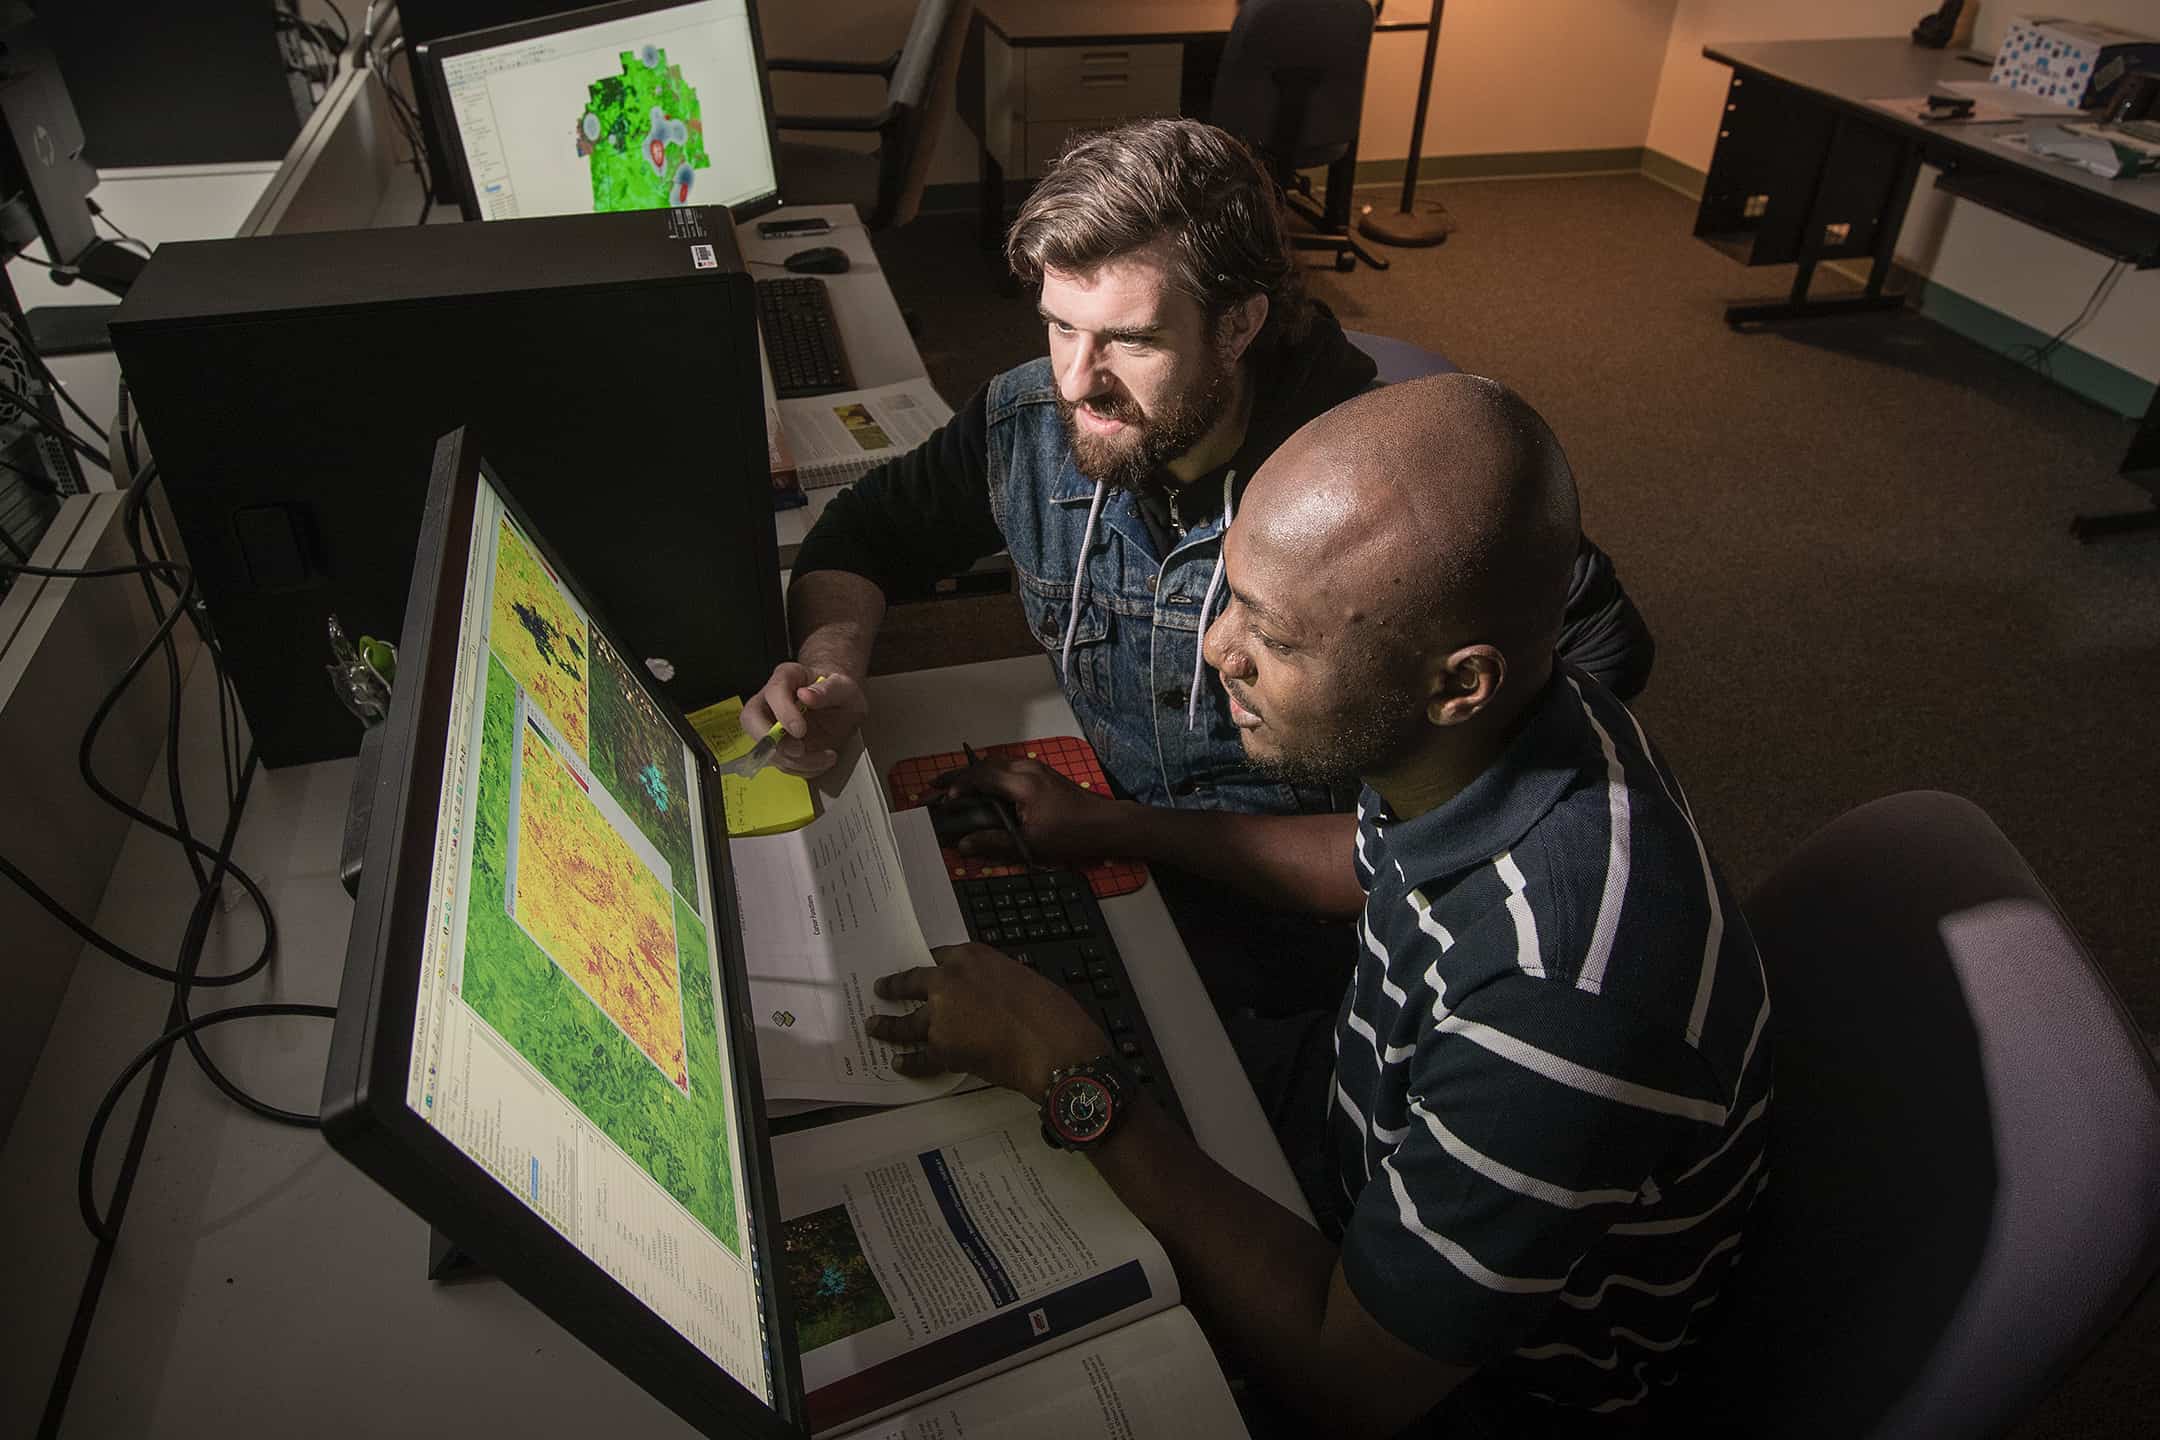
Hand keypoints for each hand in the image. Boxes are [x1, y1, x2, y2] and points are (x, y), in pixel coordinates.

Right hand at [742, 663, 866, 776]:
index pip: (774, 692)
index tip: (800, 730)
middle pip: (751, 719)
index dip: (783, 713)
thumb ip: (829, 689)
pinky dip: (800, 768)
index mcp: (787, 677)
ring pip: (764, 747)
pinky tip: (821, 761)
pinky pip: (779, 762)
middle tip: (800, 751)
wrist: (842, 707)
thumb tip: (806, 695)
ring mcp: (770, 724)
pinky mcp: (777, 745)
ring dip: (793, 761)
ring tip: (825, 757)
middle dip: (772, 742)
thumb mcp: (844, 687)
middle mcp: (771, 700)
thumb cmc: (839, 692)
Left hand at [865, 944, 1108, 1098]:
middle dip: (893, 987)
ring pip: (905, 1023)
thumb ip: (992, 982)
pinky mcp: (941, 1049)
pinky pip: (919, 1057)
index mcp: (970, 956)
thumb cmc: (1049, 1010)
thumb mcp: (1019, 978)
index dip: (929, 966)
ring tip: (874, 1026)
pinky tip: (900, 1063)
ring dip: (887, 1026)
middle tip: (880, 989)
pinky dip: (909, 1062)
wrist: (1051, 1045)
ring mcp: (940, 1017)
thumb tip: (984, 997)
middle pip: (910, 983)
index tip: (920, 968)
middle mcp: (947, 981)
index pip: (938, 956)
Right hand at [932, 756, 1127, 861]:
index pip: (980, 776)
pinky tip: (983, 788)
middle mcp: (1026, 768)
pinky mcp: (1042, 774)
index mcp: (1021, 782)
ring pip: (995, 764)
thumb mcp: (1030, 842)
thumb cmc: (1071, 833)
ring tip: (953, 786)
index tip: (943, 800)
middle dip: (958, 776)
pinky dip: (989, 775)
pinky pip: (1007, 768)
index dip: (958, 787)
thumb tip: (964, 844)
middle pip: (984, 765)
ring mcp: (1035, 769)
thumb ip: (994, 842)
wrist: (1105, 824)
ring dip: (973, 774)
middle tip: (934, 786)